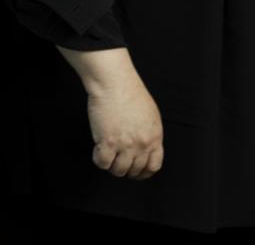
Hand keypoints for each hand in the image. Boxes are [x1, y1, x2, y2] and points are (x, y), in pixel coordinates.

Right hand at [59, 47, 163, 178]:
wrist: (115, 83)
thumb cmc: (130, 93)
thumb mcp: (150, 115)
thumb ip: (149, 134)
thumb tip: (144, 149)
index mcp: (155, 137)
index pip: (153, 166)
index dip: (143, 172)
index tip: (135, 172)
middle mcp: (142, 143)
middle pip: (135, 170)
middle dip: (125, 168)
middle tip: (118, 160)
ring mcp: (125, 145)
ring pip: (118, 171)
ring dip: (111, 165)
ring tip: (108, 152)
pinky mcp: (108, 143)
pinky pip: (102, 163)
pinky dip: (99, 158)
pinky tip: (99, 148)